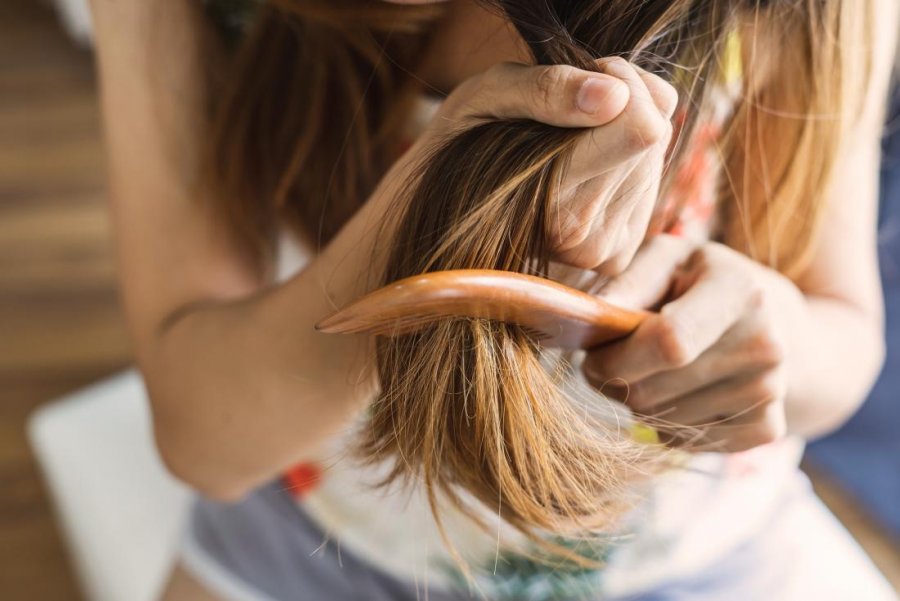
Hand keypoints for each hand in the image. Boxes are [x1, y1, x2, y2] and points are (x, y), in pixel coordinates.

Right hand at [419, 57, 676, 274]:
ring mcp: (600, 252)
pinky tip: (581, 167)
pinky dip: (624, 163)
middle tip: (565, 113)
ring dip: (619, 132)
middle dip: (618, 106)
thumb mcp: (487, 95)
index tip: (577, 82)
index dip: (614, 84)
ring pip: (655, 155)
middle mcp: (580, 237)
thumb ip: (546, 89)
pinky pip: (652, 183)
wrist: (444, 211)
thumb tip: (614, 96)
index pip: (641, 128)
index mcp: (550, 197)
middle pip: (652, 135)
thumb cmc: (462, 143)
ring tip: (565, 143)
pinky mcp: (615, 255)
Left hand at [582, 235, 805, 451]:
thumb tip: (593, 316)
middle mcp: (764, 344)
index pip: (669, 342)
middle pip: (655, 391)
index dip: (616, 358)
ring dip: (638, 404)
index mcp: (739, 291)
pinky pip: (685, 443)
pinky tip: (677, 393)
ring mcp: (770, 390)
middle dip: (615, 383)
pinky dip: (666, 426)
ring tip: (649, 372)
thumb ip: (629, 283)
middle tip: (609, 363)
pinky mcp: (767, 427)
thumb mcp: (668, 260)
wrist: (772, 320)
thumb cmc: (700, 282)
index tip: (591, 356)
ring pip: (664, 422)